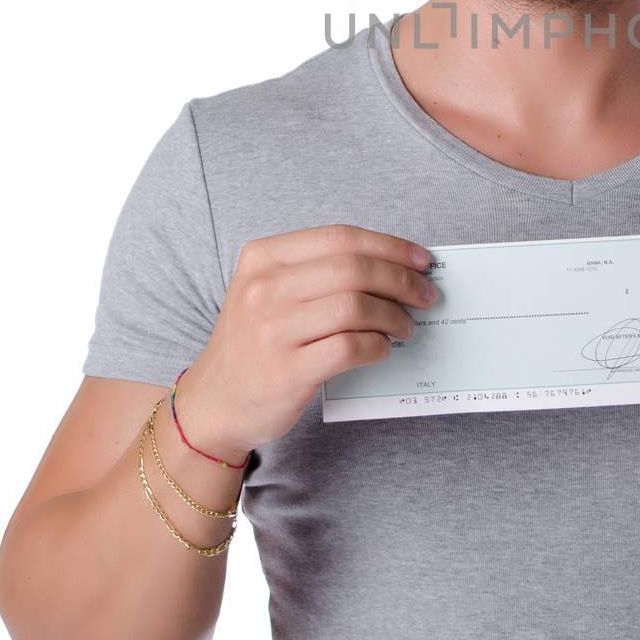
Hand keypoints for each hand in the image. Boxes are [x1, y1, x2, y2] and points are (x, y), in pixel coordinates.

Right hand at [176, 224, 438, 457]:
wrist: (215, 401)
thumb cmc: (255, 341)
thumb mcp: (269, 290)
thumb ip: (320, 272)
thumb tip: (397, 265)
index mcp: (263, 257)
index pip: (341, 237)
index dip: (389, 246)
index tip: (421, 260)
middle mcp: (264, 288)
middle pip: (353, 269)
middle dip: (401, 280)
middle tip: (425, 295)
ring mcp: (273, 330)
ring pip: (356, 306)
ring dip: (394, 315)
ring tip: (406, 326)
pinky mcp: (287, 371)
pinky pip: (350, 347)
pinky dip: (378, 345)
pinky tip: (383, 348)